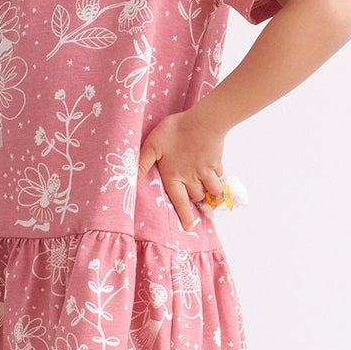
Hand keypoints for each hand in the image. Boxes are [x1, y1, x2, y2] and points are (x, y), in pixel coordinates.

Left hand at [138, 108, 227, 231]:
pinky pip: (219, 176)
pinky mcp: (216, 163)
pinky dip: (217, 177)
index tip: (189, 228)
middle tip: (194, 201)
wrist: (204, 122)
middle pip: (196, 197)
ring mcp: (206, 172)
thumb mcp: (152, 146)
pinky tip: (213, 171)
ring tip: (207, 191)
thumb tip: (130, 181)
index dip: (184, 216)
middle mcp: (191, 178)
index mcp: (174, 176)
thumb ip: (141, 164)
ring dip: (210, 193)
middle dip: (195, 200)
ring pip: (212, 191)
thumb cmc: (176, 131)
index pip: (179, 202)